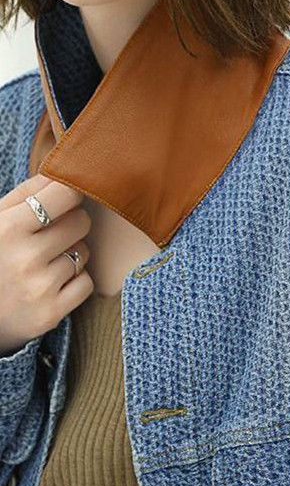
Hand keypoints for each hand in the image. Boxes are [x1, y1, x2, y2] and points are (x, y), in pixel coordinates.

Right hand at [0, 173, 93, 356]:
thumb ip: (26, 194)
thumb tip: (62, 172)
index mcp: (8, 228)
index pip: (65, 195)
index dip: (70, 194)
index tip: (66, 199)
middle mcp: (25, 258)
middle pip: (80, 223)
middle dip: (71, 225)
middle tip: (52, 234)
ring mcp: (40, 287)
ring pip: (84, 253)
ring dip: (71, 254)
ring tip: (45, 262)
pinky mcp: (51, 313)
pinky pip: (86, 283)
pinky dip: (74, 281)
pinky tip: (52, 283)